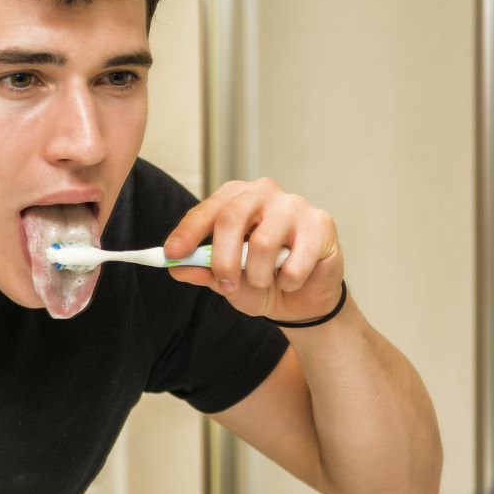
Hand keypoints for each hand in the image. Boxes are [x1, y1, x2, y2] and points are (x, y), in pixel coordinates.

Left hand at [163, 178, 344, 322]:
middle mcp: (265, 193)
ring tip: (266, 282)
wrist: (304, 300)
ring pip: (262, 243)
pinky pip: (295, 262)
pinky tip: (293, 280)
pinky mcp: (321, 224)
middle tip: (225, 285)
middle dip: (222, 259)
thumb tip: (176, 266)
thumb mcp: (226, 281)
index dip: (188, 231)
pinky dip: (288, 282)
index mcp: (238, 198)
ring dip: (258, 276)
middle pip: (232, 217)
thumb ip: (203, 270)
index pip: (209, 209)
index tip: (172, 253)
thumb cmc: (264, 280)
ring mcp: (295, 205)